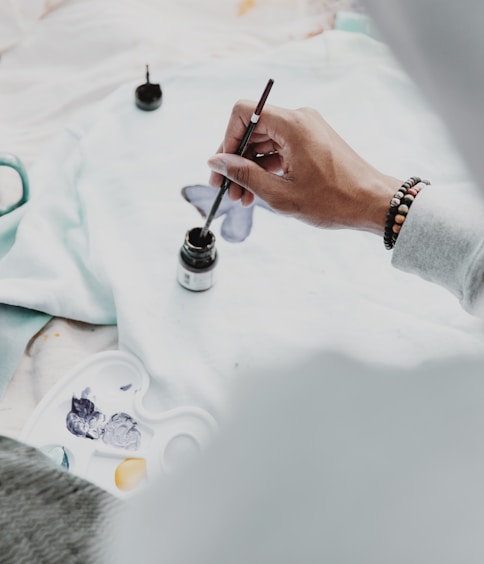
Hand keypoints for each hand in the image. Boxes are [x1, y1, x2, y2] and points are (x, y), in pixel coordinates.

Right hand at [208, 101, 401, 234]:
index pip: (243, 113)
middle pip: (252, 129)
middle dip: (236, 160)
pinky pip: (280, 148)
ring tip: (243, 198)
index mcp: (292, 124)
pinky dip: (267, 168)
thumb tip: (216, 161)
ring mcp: (307, 129)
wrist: (372, 204)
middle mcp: (299, 119)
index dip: (227, 139)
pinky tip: (259, 191)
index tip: (222, 167)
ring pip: (265, 142)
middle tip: (227, 190)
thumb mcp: (281, 193)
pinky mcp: (312, 141)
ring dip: (250, 168)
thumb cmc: (333, 200)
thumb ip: (245, 175)